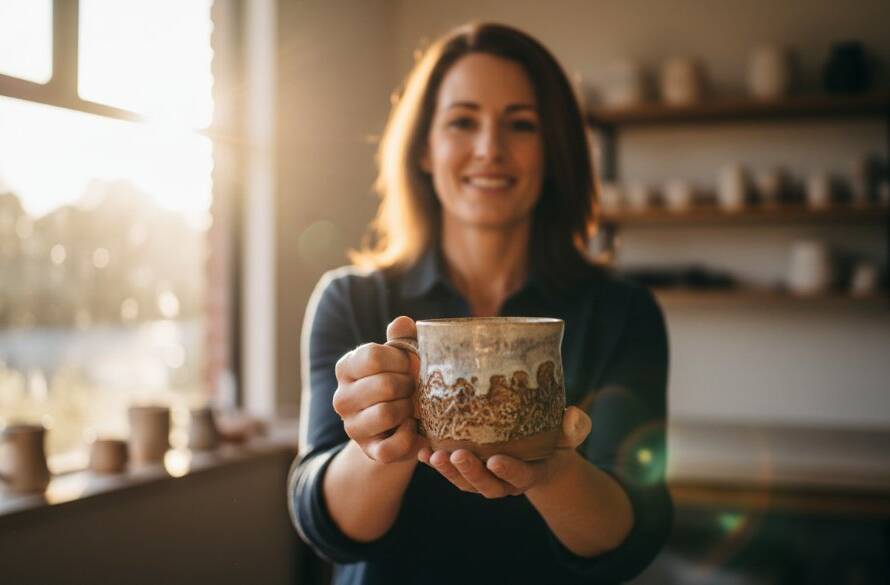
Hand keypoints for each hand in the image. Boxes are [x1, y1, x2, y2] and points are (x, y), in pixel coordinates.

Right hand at [332, 316, 425, 462]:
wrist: (403, 422)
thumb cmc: (402, 380)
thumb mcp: (403, 356)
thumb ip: (402, 338)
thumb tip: (401, 323)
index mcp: (347, 367)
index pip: (372, 356)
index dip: (400, 359)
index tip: (408, 364)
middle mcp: (342, 398)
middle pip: (384, 385)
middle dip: (409, 386)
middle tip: (414, 388)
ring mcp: (352, 426)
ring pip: (387, 414)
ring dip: (409, 409)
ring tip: (412, 406)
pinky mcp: (369, 451)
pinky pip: (391, 447)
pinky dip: (409, 436)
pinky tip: (411, 426)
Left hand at [417, 406, 591, 497]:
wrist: (540, 454)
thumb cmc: (554, 440)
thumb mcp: (568, 435)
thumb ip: (574, 428)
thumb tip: (574, 416)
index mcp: (531, 473)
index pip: (521, 477)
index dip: (509, 472)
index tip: (496, 460)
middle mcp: (505, 482)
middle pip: (486, 486)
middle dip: (470, 473)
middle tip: (457, 455)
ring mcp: (485, 479)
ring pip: (464, 482)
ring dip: (447, 471)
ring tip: (432, 456)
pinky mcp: (467, 470)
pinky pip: (449, 471)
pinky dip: (433, 463)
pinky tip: (418, 450)